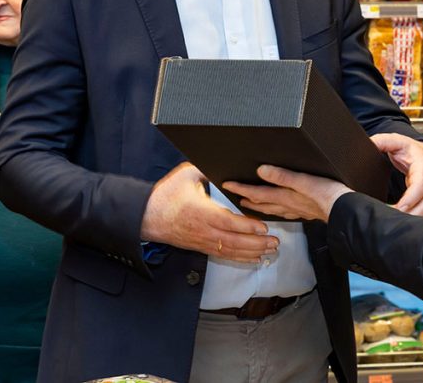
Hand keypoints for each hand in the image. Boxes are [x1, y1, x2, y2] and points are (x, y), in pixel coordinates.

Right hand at [141, 162, 278, 262]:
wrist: (147, 215)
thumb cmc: (166, 194)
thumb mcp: (186, 175)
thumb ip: (207, 170)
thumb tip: (225, 163)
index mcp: (201, 211)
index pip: (228, 222)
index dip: (246, 226)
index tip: (263, 227)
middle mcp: (203, 229)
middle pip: (233, 241)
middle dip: (256, 243)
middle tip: (275, 242)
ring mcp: (202, 240)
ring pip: (230, 250)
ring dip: (252, 252)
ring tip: (270, 251)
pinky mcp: (201, 246)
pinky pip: (223, 255)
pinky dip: (240, 258)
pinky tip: (254, 258)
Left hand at [224, 165, 351, 222]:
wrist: (344, 210)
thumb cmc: (327, 195)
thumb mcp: (303, 180)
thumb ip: (282, 176)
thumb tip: (261, 170)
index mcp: (284, 197)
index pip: (256, 193)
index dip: (240, 188)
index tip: (226, 185)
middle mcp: (287, 205)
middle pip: (260, 203)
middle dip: (246, 199)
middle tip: (234, 195)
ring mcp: (296, 210)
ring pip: (271, 209)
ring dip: (258, 206)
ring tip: (250, 203)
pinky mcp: (305, 211)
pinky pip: (283, 212)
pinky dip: (275, 210)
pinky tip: (279, 209)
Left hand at [371, 133, 422, 217]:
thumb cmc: (412, 150)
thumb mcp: (396, 141)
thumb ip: (382, 141)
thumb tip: (369, 143)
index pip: (421, 186)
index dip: (410, 199)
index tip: (398, 207)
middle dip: (410, 214)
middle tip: (391, 218)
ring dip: (412, 218)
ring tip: (394, 221)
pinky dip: (415, 218)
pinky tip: (401, 219)